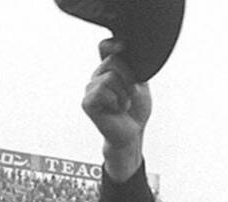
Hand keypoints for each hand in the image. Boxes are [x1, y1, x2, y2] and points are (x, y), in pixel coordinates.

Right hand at [82, 39, 150, 178]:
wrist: (133, 133)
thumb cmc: (136, 110)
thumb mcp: (140, 84)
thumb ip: (133, 67)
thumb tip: (123, 53)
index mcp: (109, 69)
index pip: (105, 47)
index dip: (111, 44)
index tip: (122, 46)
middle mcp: (97, 76)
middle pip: (113, 61)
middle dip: (129, 78)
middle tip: (132, 95)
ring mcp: (90, 89)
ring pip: (110, 77)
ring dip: (124, 94)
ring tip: (123, 105)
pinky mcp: (87, 102)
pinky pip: (103, 91)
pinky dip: (115, 101)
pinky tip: (115, 110)